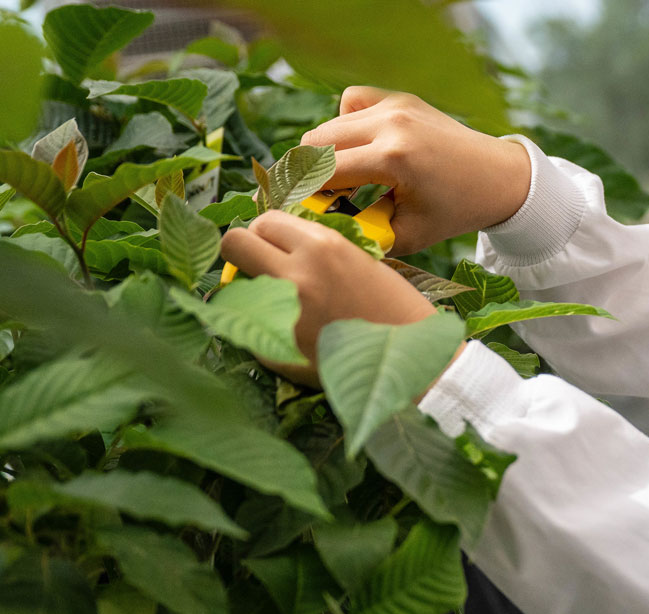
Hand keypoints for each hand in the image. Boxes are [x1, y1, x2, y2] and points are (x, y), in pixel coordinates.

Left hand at [219, 210, 440, 386]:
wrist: (414, 358)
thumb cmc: (395, 307)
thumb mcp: (360, 259)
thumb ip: (316, 249)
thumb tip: (276, 244)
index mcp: (323, 245)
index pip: (265, 220)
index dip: (267, 232)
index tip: (275, 245)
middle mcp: (298, 273)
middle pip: (234, 243)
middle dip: (244, 252)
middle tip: (262, 267)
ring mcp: (284, 312)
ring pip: (236, 286)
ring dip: (251, 290)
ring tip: (280, 303)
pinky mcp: (278, 348)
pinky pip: (251, 328)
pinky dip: (265, 331)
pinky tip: (295, 335)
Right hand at [301, 87, 531, 255]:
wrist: (499, 177)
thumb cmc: (455, 211)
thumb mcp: (408, 235)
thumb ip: (361, 233)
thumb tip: (318, 226)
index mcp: (393, 158)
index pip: (321, 172)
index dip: (301, 193)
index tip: (296, 209)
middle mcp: (391, 124)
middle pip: (315, 142)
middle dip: (309, 172)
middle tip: (320, 197)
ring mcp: (396, 105)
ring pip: (329, 124)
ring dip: (326, 152)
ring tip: (343, 178)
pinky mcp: (400, 98)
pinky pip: (352, 101)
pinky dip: (347, 123)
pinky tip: (363, 146)